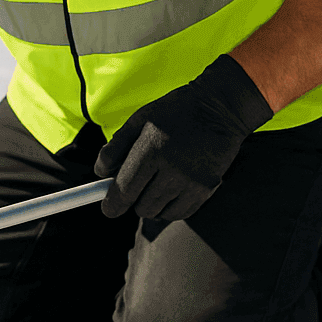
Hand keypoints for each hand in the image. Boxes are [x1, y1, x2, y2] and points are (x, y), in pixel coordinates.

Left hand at [93, 55, 270, 221]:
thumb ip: (116, 146)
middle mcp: (172, 169)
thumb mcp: (140, 119)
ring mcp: (192, 182)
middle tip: (139, 183)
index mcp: (152, 149)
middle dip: (134, 199)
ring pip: (160, 213)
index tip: (108, 208)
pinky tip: (173, 188)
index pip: (125, 190)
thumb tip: (101, 172)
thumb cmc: (176, 110)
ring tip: (158, 182)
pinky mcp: (207, 189)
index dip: (112, 204)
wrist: (220, 108)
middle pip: (142, 207)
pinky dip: (171, 206)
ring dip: (153, 203)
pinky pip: (181, 213)